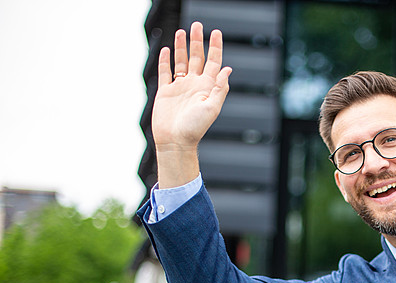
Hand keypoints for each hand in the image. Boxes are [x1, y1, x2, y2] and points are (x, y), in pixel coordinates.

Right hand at [152, 22, 231, 186]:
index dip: (215, 47)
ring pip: (181, 62)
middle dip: (197, 42)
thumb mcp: (212, 108)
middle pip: (197, 58)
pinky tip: (168, 49)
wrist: (175, 141)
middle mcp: (195, 85)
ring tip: (182, 32)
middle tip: (197, 25)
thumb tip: (228, 70)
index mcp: (207, 87)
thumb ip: (219, 88)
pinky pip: (166, 72)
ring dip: (182, 47)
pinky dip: (166, 61)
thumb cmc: (195, 128)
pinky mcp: (166, 92)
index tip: (216, 32)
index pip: (214, 62)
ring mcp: (180, 87)